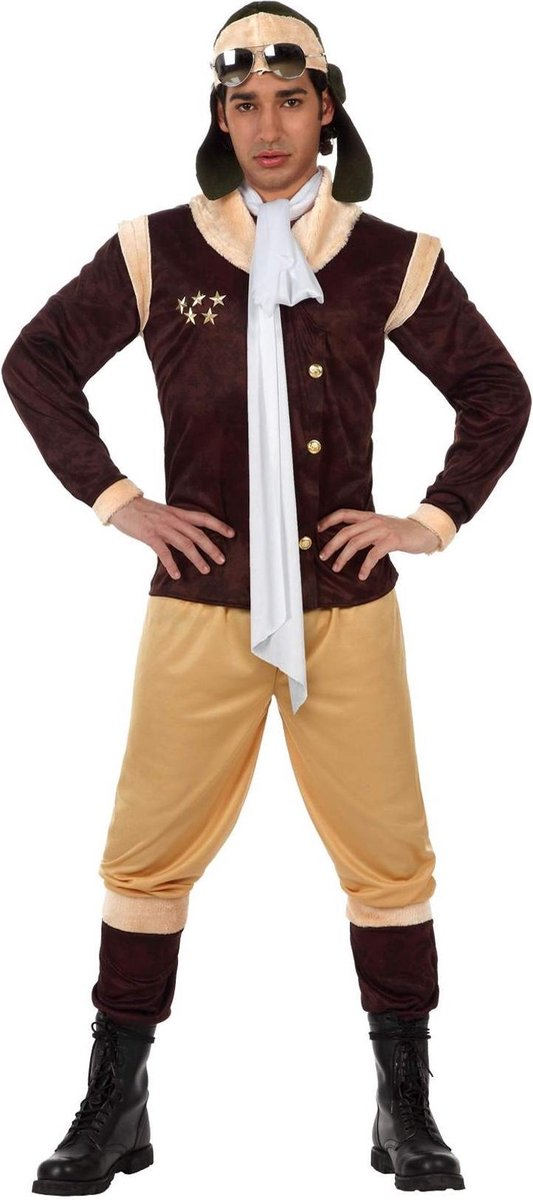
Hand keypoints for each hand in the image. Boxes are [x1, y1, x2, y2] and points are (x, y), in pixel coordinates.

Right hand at [108, 497, 234, 579]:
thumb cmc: (141, 510)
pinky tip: (176, 575)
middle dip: (212, 547)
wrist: (121, 504)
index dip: (219, 525)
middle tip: (222, 560)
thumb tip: (185, 534)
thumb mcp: (162, 513)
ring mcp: (162, 527)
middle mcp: (173, 519)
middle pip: (198, 534)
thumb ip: (174, 522)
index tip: (232, 533)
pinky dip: (171, 564)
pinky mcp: (149, 535)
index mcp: (177, 513)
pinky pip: (164, 552)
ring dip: (197, 558)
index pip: (203, 518)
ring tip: (205, 570)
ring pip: (185, 544)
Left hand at [316, 509, 439, 579]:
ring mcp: (382, 530)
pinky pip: (373, 554)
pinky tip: (362, 575)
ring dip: (343, 557)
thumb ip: (365, 531)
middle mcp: (373, 521)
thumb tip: (346, 541)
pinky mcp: (392, 541)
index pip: (345, 513)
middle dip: (332, 545)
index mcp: (369, 516)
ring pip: (356, 543)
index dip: (329, 520)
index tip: (317, 529)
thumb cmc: (400, 532)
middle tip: (323, 557)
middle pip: (346, 531)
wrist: (423, 532)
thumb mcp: (380, 527)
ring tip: (336, 568)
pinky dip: (365, 566)